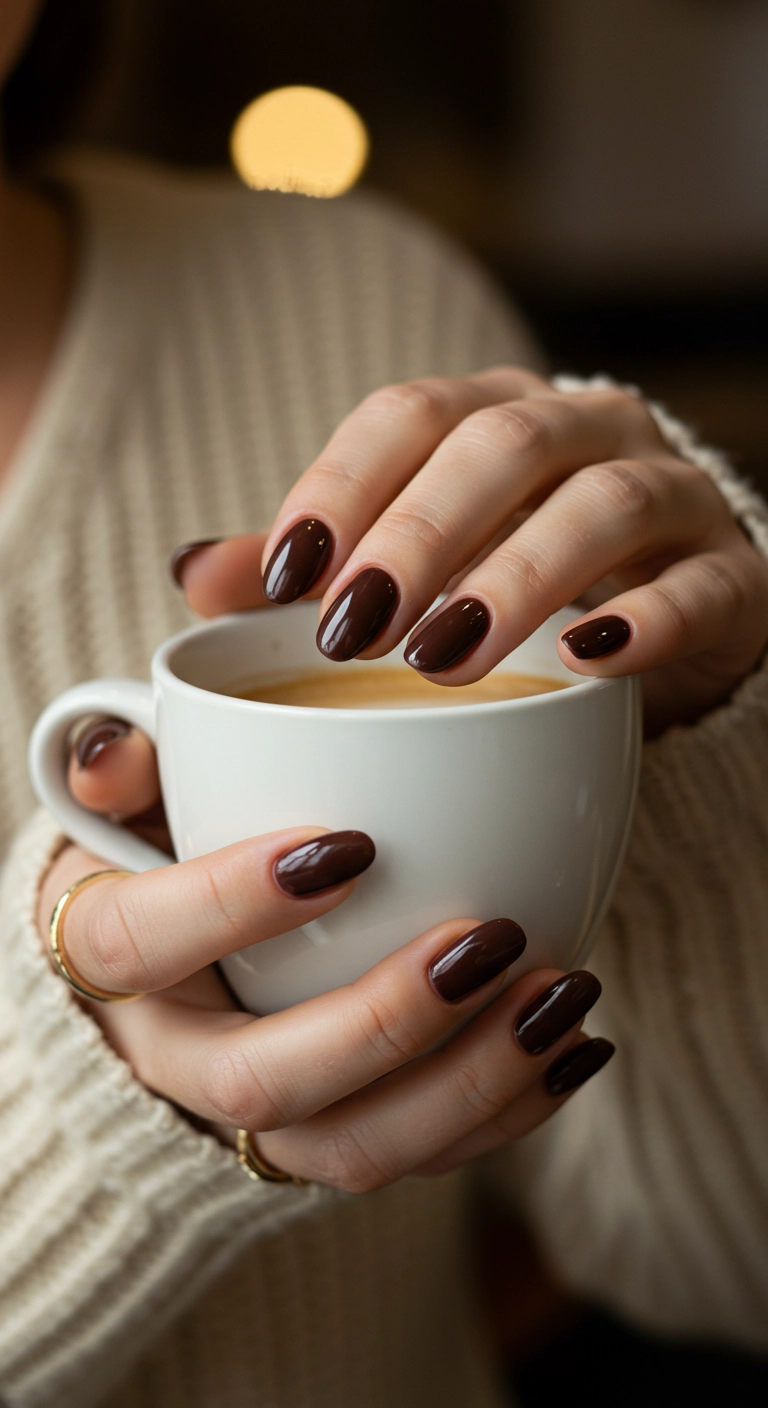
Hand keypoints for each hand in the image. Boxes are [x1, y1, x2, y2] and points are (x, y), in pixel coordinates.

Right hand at [38, 739, 611, 1187]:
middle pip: (263, 1080)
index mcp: (110, 962)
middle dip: (389, 1020)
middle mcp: (175, 1060)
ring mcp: (256, 1120)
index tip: (350, 844)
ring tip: (562, 995)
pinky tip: (575, 1046)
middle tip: (492, 938)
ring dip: (470, 1081)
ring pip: (350, 1146)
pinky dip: (505, 1113)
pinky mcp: (331, 1139)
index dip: (233, 903)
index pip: (142, 945)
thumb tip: (113, 757)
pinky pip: (413, 1159)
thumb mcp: (125, 803)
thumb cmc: (158, 862)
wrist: (168, 979)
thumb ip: (120, 766)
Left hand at [174, 370, 767, 734]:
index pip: (409, 412)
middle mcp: (586, 432)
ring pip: (603, 501)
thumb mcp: (409, 575)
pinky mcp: (733, 575)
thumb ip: (318, 570)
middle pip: (501, 447)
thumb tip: (194, 574)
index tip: (285, 577)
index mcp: (494, 418)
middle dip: (419, 534)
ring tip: (445, 657)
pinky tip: (590, 662)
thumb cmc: (517, 589)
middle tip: (353, 627)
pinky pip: (701, 584)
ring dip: (518, 577)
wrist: (665, 626)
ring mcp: (670, 496)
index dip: (343, 485)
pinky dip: (649, 619)